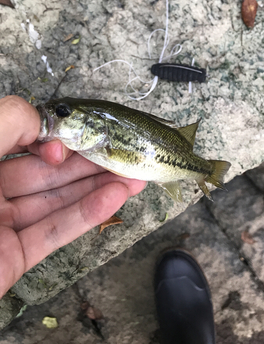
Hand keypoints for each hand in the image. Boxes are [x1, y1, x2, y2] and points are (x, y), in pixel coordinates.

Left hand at [0, 96, 145, 298]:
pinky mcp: (12, 258)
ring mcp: (0, 225)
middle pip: (45, 172)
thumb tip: (46, 123)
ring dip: (97, 188)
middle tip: (123, 154)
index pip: (21, 140)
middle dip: (88, 162)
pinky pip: (53, 233)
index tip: (69, 141)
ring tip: (134, 176)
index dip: (51, 138)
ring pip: (55, 201)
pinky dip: (86, 216)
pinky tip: (114, 198)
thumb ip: (8, 122)